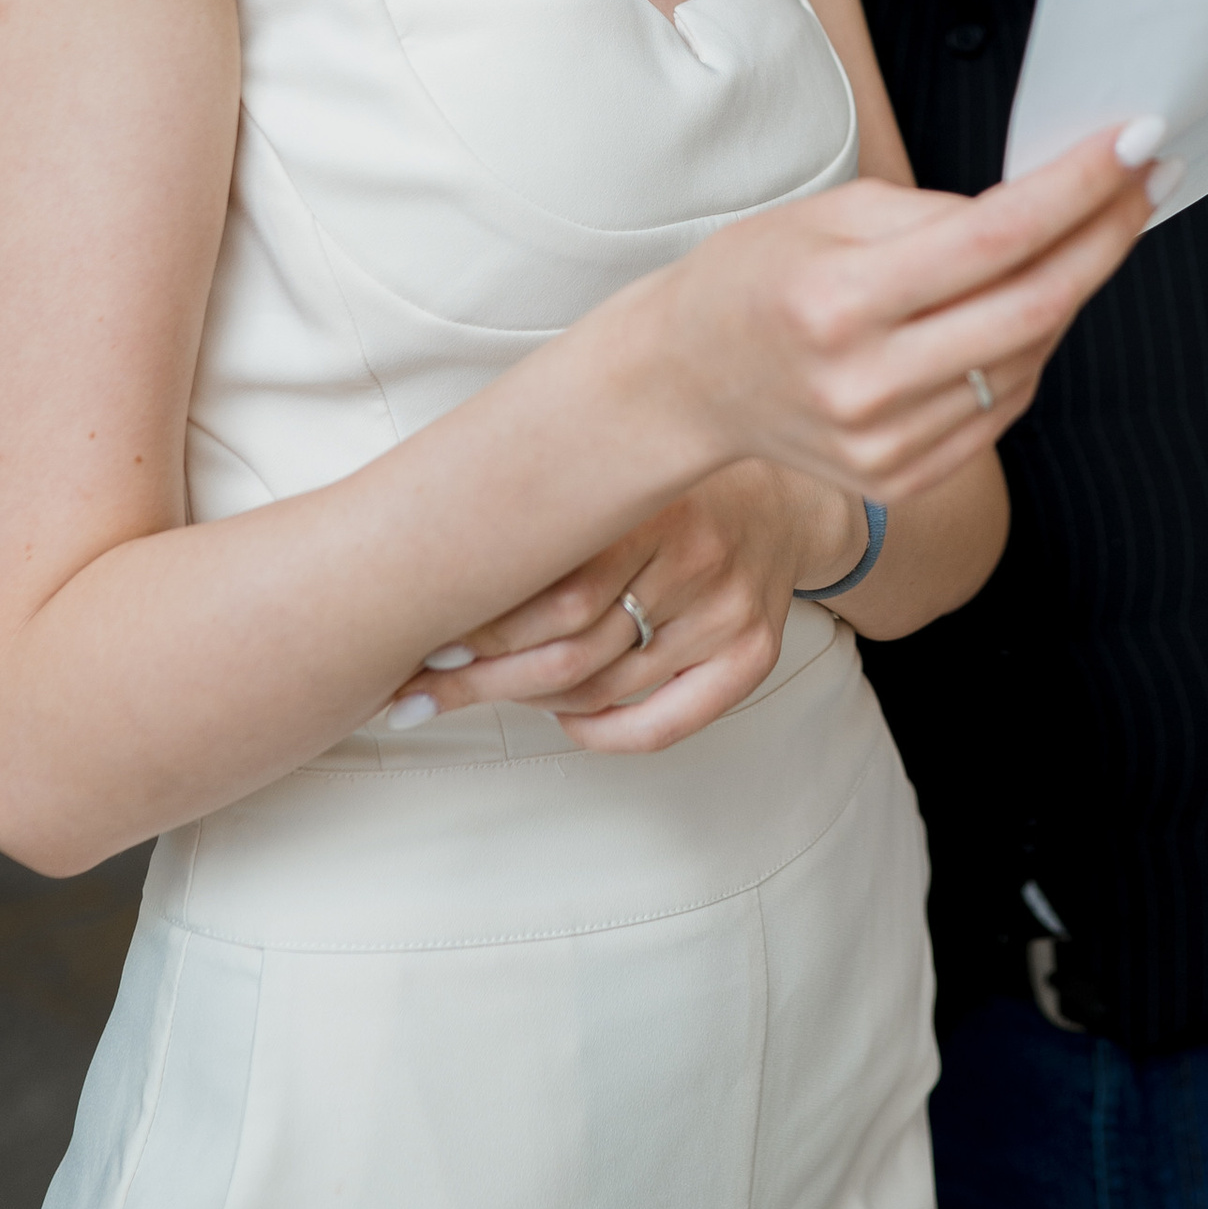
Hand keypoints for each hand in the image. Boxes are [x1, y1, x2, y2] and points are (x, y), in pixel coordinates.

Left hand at [390, 461, 861, 759]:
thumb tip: (431, 574)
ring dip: (530, 699)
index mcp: (654, 503)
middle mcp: (699, 558)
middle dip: (483, 677)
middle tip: (423, 688)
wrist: (786, 489)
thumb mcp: (614, 475)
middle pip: (572, 649)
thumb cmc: (670, 484)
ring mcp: (728, 612)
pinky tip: (563, 720)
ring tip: (485, 688)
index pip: (554, 594)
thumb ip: (546, 513)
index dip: (480, 627)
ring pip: (603, 688)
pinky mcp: (752, 654)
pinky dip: (601, 733)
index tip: (421, 643)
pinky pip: (663, 724)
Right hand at [651, 125, 1156, 504]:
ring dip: (1075, 288)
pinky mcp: (901, 478)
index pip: (995, 239)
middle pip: (1034, 308)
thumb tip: (1044, 206)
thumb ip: (939, 213)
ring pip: (1030, 358)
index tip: (1135, 143)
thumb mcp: (831, 212)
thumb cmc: (754, 278)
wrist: (685, 382)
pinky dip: (1034, 347)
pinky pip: (1005, 406)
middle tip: (1148, 180)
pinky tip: (1034, 303)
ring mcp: (885, 443)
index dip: (1079, 189)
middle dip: (1107, 236)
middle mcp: (864, 382)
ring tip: (1085, 233)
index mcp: (838, 299)